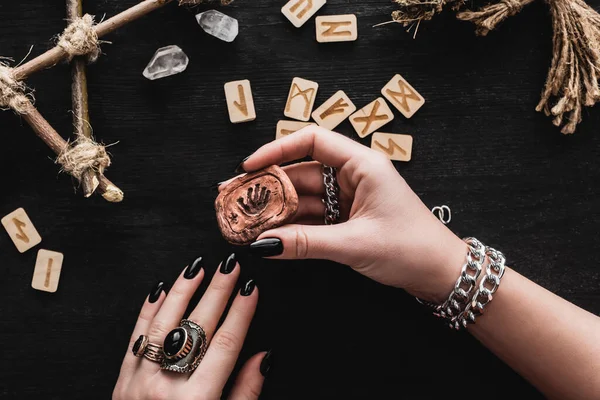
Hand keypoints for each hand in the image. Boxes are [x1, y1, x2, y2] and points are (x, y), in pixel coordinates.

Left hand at [113, 255, 269, 399]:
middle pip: (197, 326)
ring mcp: (139, 381)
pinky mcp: (122, 380)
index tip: (251, 288)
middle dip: (217, 291)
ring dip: (182, 290)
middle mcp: (165, 386)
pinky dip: (148, 310)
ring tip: (197, 266)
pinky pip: (135, 336)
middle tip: (231, 265)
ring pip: (163, 323)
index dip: (241, 312)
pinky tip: (160, 289)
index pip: (225, 344)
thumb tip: (263, 358)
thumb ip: (244, 394)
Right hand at [240, 127, 466, 302]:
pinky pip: (313, 217)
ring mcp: (349, 198)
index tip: (249, 165)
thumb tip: (264, 243)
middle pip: (302, 172)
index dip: (277, 149)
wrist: (441, 273)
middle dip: (269, 186)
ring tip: (246, 221)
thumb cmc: (411, 248)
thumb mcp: (354, 244)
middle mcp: (353, 176)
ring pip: (305, 197)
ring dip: (278, 210)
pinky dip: (293, 226)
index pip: (313, 141)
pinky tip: (270, 235)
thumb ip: (306, 243)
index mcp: (362, 164)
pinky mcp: (348, 219)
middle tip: (236, 198)